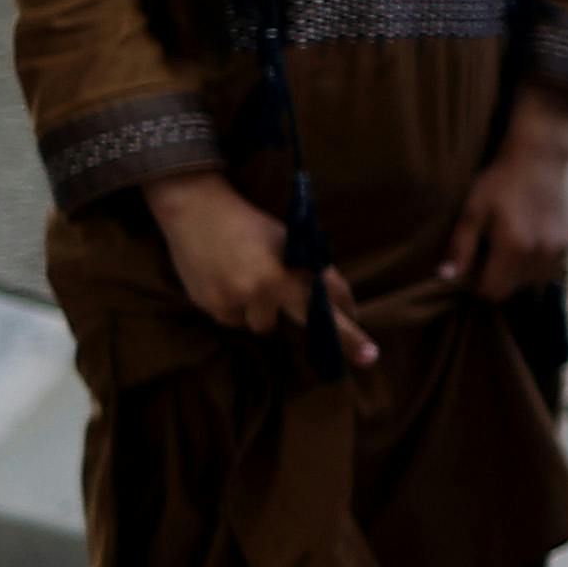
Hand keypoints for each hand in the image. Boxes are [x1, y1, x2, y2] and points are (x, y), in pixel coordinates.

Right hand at [143, 170, 376, 371]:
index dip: (349, 331)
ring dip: (263, 312)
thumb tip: (343, 309)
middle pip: (306, 322)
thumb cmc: (252, 225)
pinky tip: (226, 282)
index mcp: (290, 272)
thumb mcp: (291, 242)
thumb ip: (316, 275)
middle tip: (361, 352)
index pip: (329, 304)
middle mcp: (266, 290)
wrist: (196, 210)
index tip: (370, 356)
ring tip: (250, 281)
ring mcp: (237, 300)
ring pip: (264, 325)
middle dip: (330, 331)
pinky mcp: (211, 306)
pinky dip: (235, 308)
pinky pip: (234, 321)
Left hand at [437, 91, 567, 299]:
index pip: (492, 292)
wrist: (540, 159)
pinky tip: (526, 245)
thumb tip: (446, 278)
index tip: (472, 267)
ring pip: (531, 284)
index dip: (477, 285)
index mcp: (514, 248)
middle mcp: (539, 255)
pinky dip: (533, 267)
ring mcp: (557, 252)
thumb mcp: (473, 210)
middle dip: (496, 280)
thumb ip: (461, 247)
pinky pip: (547, 272)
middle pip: (512, 291)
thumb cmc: (500, 181)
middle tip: (487, 255)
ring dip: (515, 276)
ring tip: (507, 249)